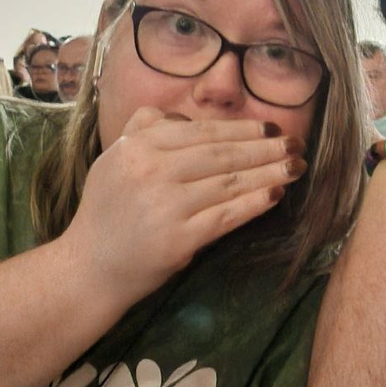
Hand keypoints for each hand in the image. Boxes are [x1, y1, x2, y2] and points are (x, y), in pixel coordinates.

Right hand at [56, 108, 304, 299]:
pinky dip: (254, 203)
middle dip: (265, 147)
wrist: (88, 268)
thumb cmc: (107, 213)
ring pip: (229, 182)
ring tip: (296, 166)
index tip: (271, 126)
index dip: (242, 128)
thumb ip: (144, 130)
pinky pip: (225, 215)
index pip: (202, 132)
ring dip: (269, 172)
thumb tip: (186, 118)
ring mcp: (164, 205)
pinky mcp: (177, 239)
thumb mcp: (114, 159)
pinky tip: (276, 195)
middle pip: (221, 153)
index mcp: (136, 146)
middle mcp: (149, 170)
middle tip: (297, 143)